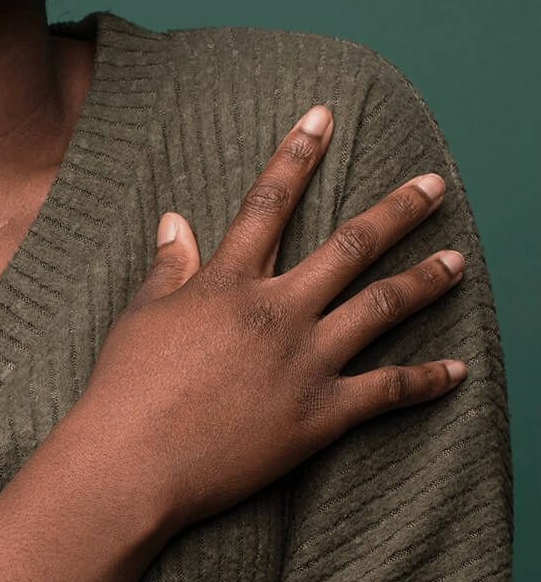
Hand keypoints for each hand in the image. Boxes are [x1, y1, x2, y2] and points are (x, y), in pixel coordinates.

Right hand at [76, 106, 465, 534]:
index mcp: (227, 283)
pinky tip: (457, 371)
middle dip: (398, 210)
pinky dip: (426, 380)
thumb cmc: (123, 393)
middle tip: (434, 185)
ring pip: (380, 307)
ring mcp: (303, 362)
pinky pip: (386, 390)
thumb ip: (167, 267)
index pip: (269, 203)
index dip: (297, 154)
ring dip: (424, 281)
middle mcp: (275, 312)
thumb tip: (174, 219)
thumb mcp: (140, 318)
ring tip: (457, 262)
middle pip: (350, 246)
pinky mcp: (319, 415)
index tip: (323, 116)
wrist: (132, 465)